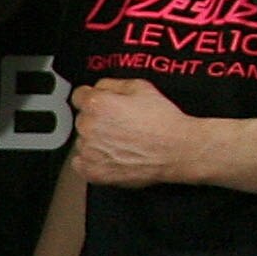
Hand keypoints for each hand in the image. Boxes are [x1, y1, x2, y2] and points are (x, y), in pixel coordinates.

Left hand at [70, 79, 212, 187]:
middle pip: (82, 119)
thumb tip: (98, 87)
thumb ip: (112, 84)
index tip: (102, 104)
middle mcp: (88, 126)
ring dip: (95, 141)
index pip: (79, 96)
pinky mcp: (92, 171)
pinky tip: (112, 157)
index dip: (93, 98)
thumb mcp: (142, 87)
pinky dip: (92, 161)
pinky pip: (80, 163)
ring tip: (121, 143)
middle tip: (120, 125)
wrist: (177, 150)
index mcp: (96, 104)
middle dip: (96, 120)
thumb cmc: (163, 120)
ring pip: (83, 141)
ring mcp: (88, 151)